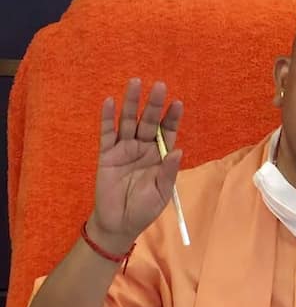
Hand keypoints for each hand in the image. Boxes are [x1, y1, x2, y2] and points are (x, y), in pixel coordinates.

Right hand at [86, 78, 182, 251]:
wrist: (119, 223)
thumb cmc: (145, 208)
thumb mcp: (161, 192)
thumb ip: (168, 172)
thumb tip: (178, 151)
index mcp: (160, 155)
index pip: (168, 132)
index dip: (172, 118)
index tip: (177, 103)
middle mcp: (143, 147)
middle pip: (149, 121)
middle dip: (153, 104)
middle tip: (159, 86)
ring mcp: (124, 149)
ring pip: (128, 121)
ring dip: (131, 103)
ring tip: (135, 83)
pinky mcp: (106, 154)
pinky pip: (107, 133)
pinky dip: (107, 118)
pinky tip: (109, 102)